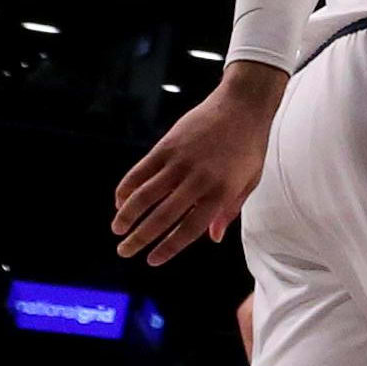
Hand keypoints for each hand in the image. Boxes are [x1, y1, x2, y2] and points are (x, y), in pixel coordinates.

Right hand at [113, 68, 281, 263]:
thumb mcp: (249, 181)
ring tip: (117, 229)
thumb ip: (229, 210)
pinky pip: (141, 171)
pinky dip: (127, 188)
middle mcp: (199, 180)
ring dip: (127, 215)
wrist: (243, 105)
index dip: (169, 247)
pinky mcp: (167, 146)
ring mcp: (180, 162)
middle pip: (163, 216)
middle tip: (124, 251)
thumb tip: (213, 238)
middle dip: (140, 238)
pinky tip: (120, 201)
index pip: (190, 229)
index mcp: (221, 193)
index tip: (152, 260)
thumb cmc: (249, 145)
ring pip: (146, 195)